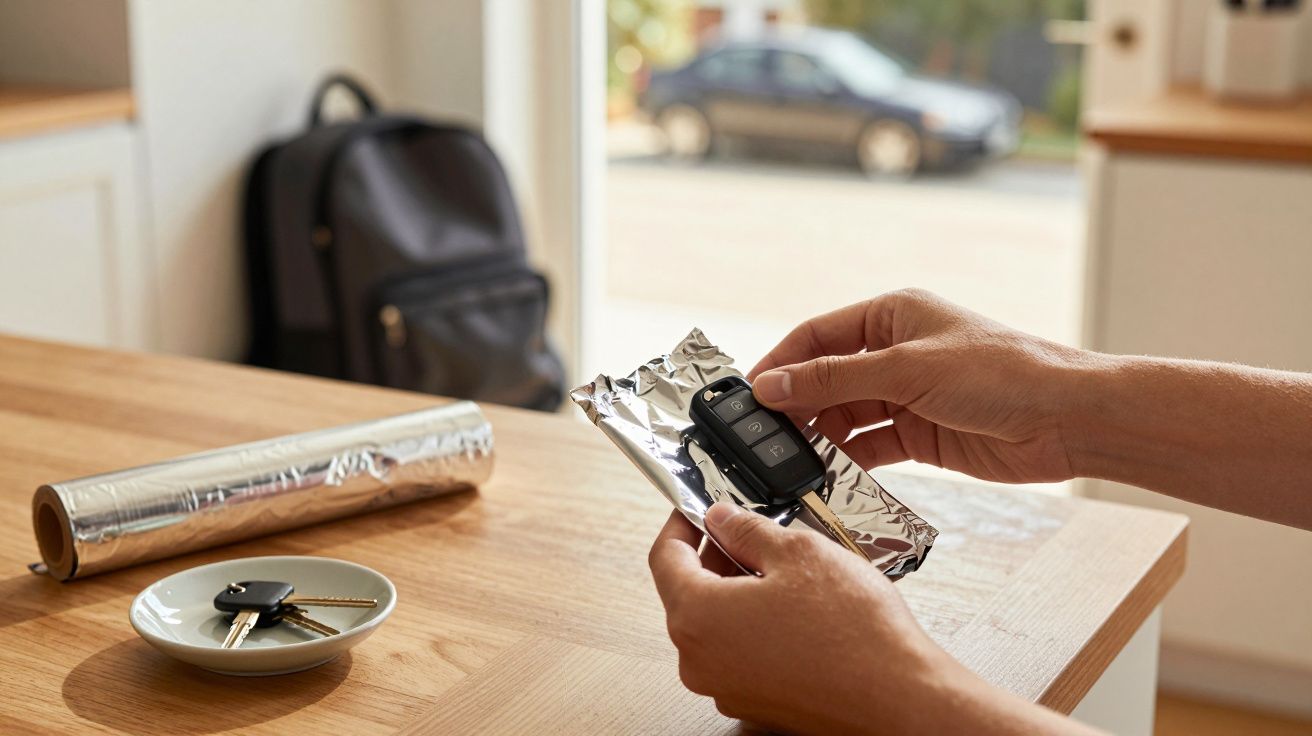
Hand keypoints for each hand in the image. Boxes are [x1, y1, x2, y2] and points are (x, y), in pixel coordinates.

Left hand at [649, 504, 1092, 734]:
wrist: (899, 698)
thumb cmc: (854, 635)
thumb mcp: (799, 552)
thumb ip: (748, 529)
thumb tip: (724, 518)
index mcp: (696, 617)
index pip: (664, 557)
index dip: (680, 523)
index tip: (696, 510)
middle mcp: (699, 660)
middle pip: (688, 593)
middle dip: (717, 557)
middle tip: (753, 534)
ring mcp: (725, 688)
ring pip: (717, 625)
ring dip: (740, 592)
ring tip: (787, 573)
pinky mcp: (755, 704)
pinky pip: (741, 653)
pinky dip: (757, 627)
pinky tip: (797, 612)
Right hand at [748, 288, 1097, 483]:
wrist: (1065, 419)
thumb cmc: (1000, 372)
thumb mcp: (905, 368)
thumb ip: (833, 378)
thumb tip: (772, 384)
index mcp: (891, 314)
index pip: (817, 336)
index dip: (780, 363)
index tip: (747, 394)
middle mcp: (895, 352)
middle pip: (826, 378)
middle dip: (795, 405)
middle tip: (760, 435)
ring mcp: (906, 395)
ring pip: (844, 414)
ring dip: (818, 435)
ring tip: (787, 458)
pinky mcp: (919, 434)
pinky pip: (868, 445)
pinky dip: (846, 458)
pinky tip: (824, 471)